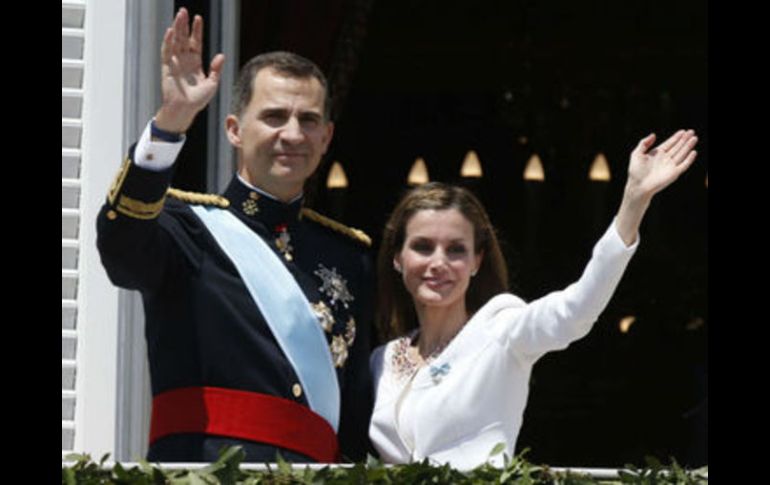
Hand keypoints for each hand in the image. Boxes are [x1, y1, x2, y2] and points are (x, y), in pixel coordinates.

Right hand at [154, 8, 224, 132]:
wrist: (185, 110)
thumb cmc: (198, 101)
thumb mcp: (212, 84)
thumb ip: (216, 69)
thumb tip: (221, 55)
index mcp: (195, 63)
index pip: (195, 43)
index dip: (196, 31)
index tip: (198, 19)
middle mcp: (184, 60)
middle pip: (183, 38)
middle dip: (184, 25)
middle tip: (184, 11)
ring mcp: (175, 63)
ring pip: (175, 41)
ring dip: (176, 28)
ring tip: (178, 15)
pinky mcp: (167, 67)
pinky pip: (166, 52)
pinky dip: (168, 41)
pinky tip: (170, 31)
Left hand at [626, 129, 697, 200]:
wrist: (638, 186)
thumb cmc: (635, 171)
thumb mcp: (636, 154)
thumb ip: (644, 143)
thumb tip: (654, 134)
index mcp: (657, 154)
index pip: (669, 143)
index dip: (676, 137)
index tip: (683, 131)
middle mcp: (665, 159)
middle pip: (677, 147)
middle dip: (684, 139)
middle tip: (691, 131)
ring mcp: (670, 166)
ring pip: (682, 154)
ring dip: (688, 146)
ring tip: (694, 138)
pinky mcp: (674, 173)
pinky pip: (684, 165)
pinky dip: (689, 159)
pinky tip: (693, 152)